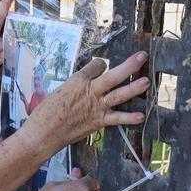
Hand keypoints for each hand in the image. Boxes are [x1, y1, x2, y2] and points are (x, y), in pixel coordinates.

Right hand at [26, 53, 148, 148]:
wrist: (43, 133)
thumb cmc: (46, 112)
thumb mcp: (60, 91)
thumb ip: (76, 85)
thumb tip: (88, 81)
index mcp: (77, 80)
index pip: (97, 65)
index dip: (102, 64)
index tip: (103, 66)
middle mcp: (89, 92)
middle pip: (113, 76)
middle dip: (129, 66)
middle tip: (142, 57)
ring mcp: (96, 107)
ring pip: (119, 95)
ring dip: (134, 88)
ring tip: (147, 81)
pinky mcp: (98, 121)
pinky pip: (117, 118)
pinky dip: (129, 118)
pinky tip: (141, 116)